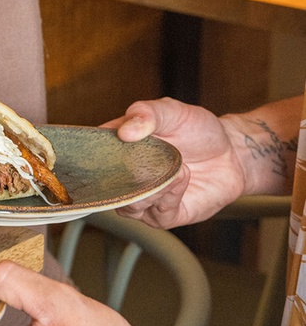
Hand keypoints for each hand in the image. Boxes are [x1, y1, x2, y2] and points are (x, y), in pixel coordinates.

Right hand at [100, 97, 244, 228]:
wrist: (232, 152)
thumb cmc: (197, 130)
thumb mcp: (171, 111)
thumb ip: (147, 113)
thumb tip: (125, 131)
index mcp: (117, 151)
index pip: (92, 156)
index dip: (93, 153)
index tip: (110, 144)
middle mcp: (125, 179)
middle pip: (105, 188)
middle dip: (123, 176)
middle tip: (142, 159)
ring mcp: (143, 198)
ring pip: (128, 205)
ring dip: (149, 188)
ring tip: (172, 167)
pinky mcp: (164, 214)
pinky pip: (156, 213)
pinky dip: (169, 194)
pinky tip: (183, 176)